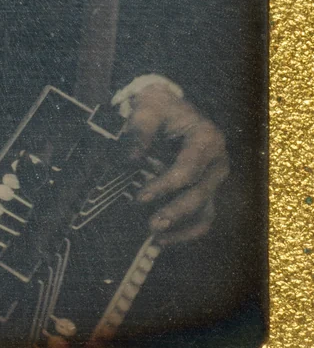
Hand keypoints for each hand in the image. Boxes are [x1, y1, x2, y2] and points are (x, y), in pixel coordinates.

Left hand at [124, 81, 229, 245]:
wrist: (170, 106)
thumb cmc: (159, 106)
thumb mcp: (148, 108)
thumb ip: (140, 131)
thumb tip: (130, 159)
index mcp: (207, 138)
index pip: (187, 169)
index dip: (164, 186)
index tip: (140, 197)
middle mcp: (218, 161)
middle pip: (199, 193)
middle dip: (175, 212)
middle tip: (150, 225)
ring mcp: (215, 179)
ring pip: (206, 211)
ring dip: (182, 228)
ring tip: (156, 239)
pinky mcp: (208, 191)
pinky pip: (203, 218)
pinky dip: (186, 232)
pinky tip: (163, 240)